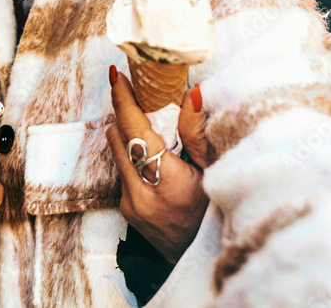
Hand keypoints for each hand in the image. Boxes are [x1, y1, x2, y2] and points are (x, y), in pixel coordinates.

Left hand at [106, 66, 209, 263]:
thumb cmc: (214, 209)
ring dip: (128, 132)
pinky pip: (121, 169)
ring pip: (116, 151)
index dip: (124, 99)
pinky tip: (151, 155)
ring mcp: (129, 202)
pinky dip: (132, 155)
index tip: (116, 74)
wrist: (198, 254)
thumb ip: (197, 132)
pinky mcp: (124, 207)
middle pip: (118, 136)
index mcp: (167, 181)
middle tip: (138, 90)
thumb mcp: (213, 170)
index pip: (136, 130)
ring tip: (148, 122)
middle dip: (126, 111)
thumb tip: (191, 92)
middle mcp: (141, 192)